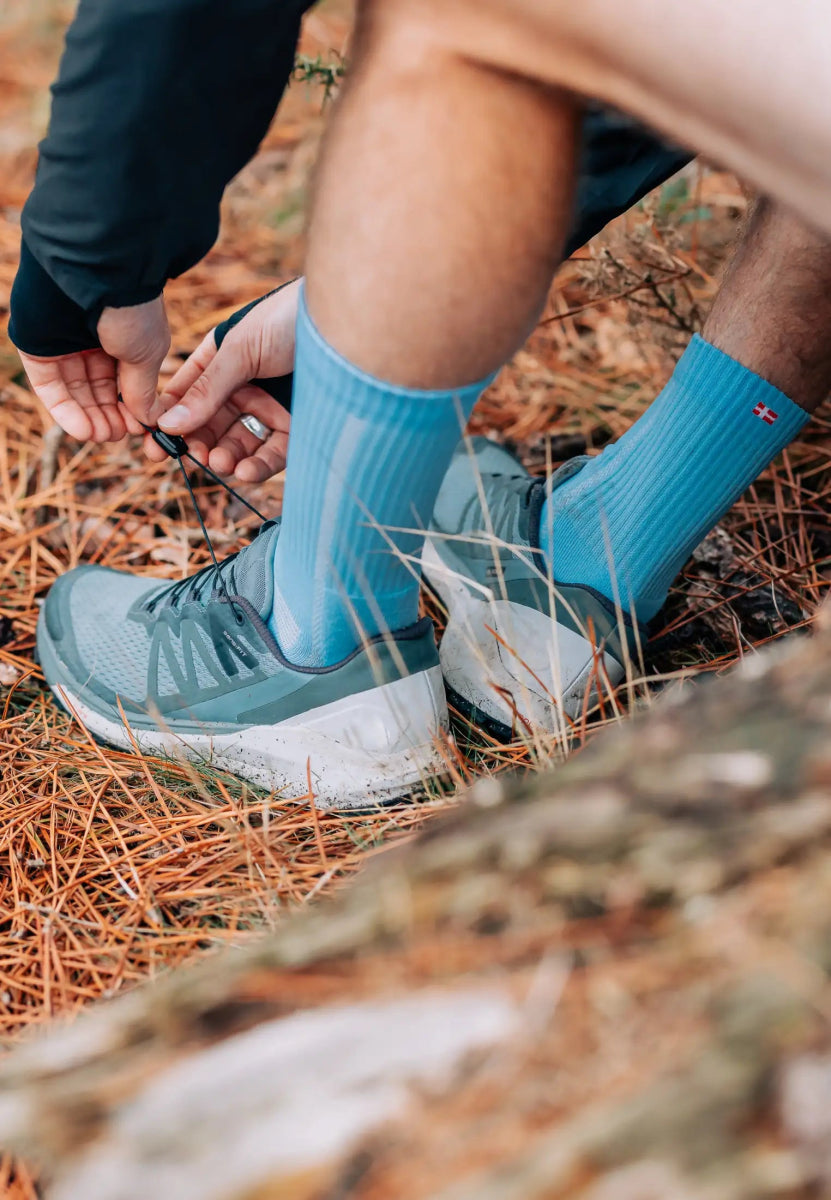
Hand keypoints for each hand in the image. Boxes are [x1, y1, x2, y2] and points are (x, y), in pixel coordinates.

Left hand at [18, 297, 170, 441]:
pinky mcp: (38, 349)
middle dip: (109, 416)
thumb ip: (141, 392)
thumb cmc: (132, 311)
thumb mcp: (147, 356)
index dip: (130, 407)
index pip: (123, 381)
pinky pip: (50, 387)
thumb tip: (147, 420)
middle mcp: (92, 341)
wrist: (97, 276)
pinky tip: (84, 431)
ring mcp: (63, 345)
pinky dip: (65, 412)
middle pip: (98, 390)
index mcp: (124, 338)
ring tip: (102, 436)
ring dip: (89, 419)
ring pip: (75, 392)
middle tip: (118, 435)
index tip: (138, 428)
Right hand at [152, 279, 298, 482]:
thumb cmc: (288, 320)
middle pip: (210, 425)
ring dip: (225, 456)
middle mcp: (241, 387)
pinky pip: (271, 453)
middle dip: (199, 444)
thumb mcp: (240, 351)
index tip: (155, 446)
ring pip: (239, 443)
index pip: (184, 397)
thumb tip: (169, 425)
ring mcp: (268, 407)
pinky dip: (257, 466)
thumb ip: (206, 390)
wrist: (345, 324)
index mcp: (218, 362)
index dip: (168, 421)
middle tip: (194, 457)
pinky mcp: (297, 426)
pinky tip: (244, 471)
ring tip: (220, 462)